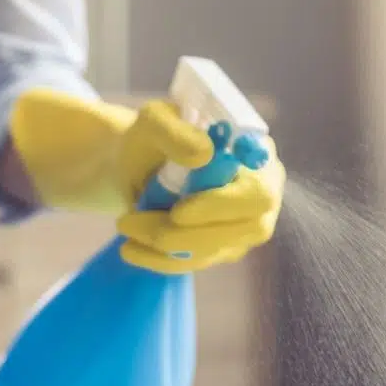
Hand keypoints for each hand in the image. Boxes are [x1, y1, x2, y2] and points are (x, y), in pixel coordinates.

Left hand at [9, 89, 284, 273]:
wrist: (137, 165)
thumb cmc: (153, 138)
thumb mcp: (154, 122)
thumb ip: (175, 130)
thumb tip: (203, 153)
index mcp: (257, 156)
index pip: (259, 192)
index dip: (224, 206)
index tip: (179, 212)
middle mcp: (261, 194)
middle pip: (243, 230)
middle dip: (187, 233)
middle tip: (132, 222)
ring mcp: (245, 226)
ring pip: (216, 249)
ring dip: (164, 243)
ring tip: (124, 225)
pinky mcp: (223, 248)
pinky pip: (198, 263)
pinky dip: (160, 259)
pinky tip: (130, 250)